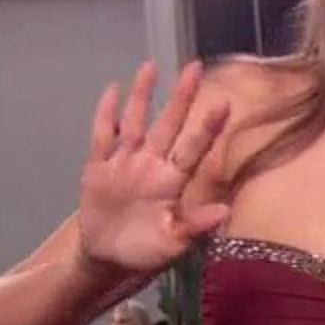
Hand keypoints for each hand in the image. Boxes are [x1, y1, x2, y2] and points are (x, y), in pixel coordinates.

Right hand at [77, 61, 231, 274]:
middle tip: (195, 67)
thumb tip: (225, 212)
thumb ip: (195, 226)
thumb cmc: (146, 250)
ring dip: (142, 96)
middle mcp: (151, 165)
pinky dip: (106, 115)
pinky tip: (112, 91)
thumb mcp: (173, 244)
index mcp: (172, 182)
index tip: (224, 103)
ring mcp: (125, 163)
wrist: (106, 258)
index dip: (207, 127)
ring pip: (135, 122)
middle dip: (181, 97)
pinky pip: (102, 136)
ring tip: (151, 67)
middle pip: (168, 125)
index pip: (193, 149)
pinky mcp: (98, 167)